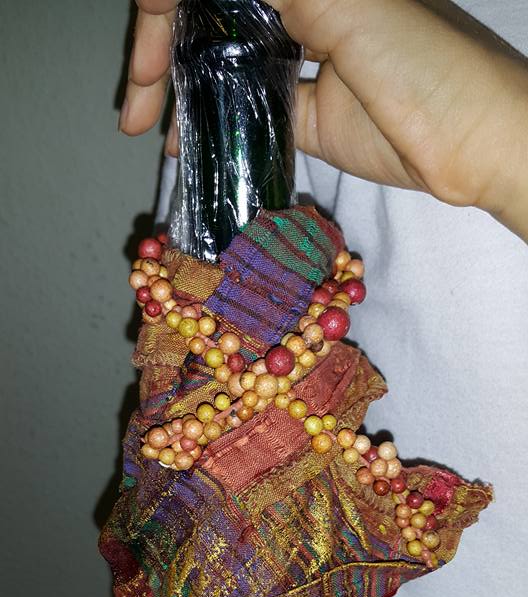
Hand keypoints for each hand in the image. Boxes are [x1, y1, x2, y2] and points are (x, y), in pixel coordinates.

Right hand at [119, 0, 527, 239]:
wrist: (478, 145)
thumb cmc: (429, 67)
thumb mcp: (346, 6)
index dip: (167, 11)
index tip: (149, 60)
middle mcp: (301, 7)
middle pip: (212, 20)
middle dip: (162, 55)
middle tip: (134, 103)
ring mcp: (304, 61)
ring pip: (225, 64)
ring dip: (183, 93)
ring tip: (146, 127)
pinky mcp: (310, 114)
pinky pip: (249, 114)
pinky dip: (214, 129)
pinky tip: (185, 146)